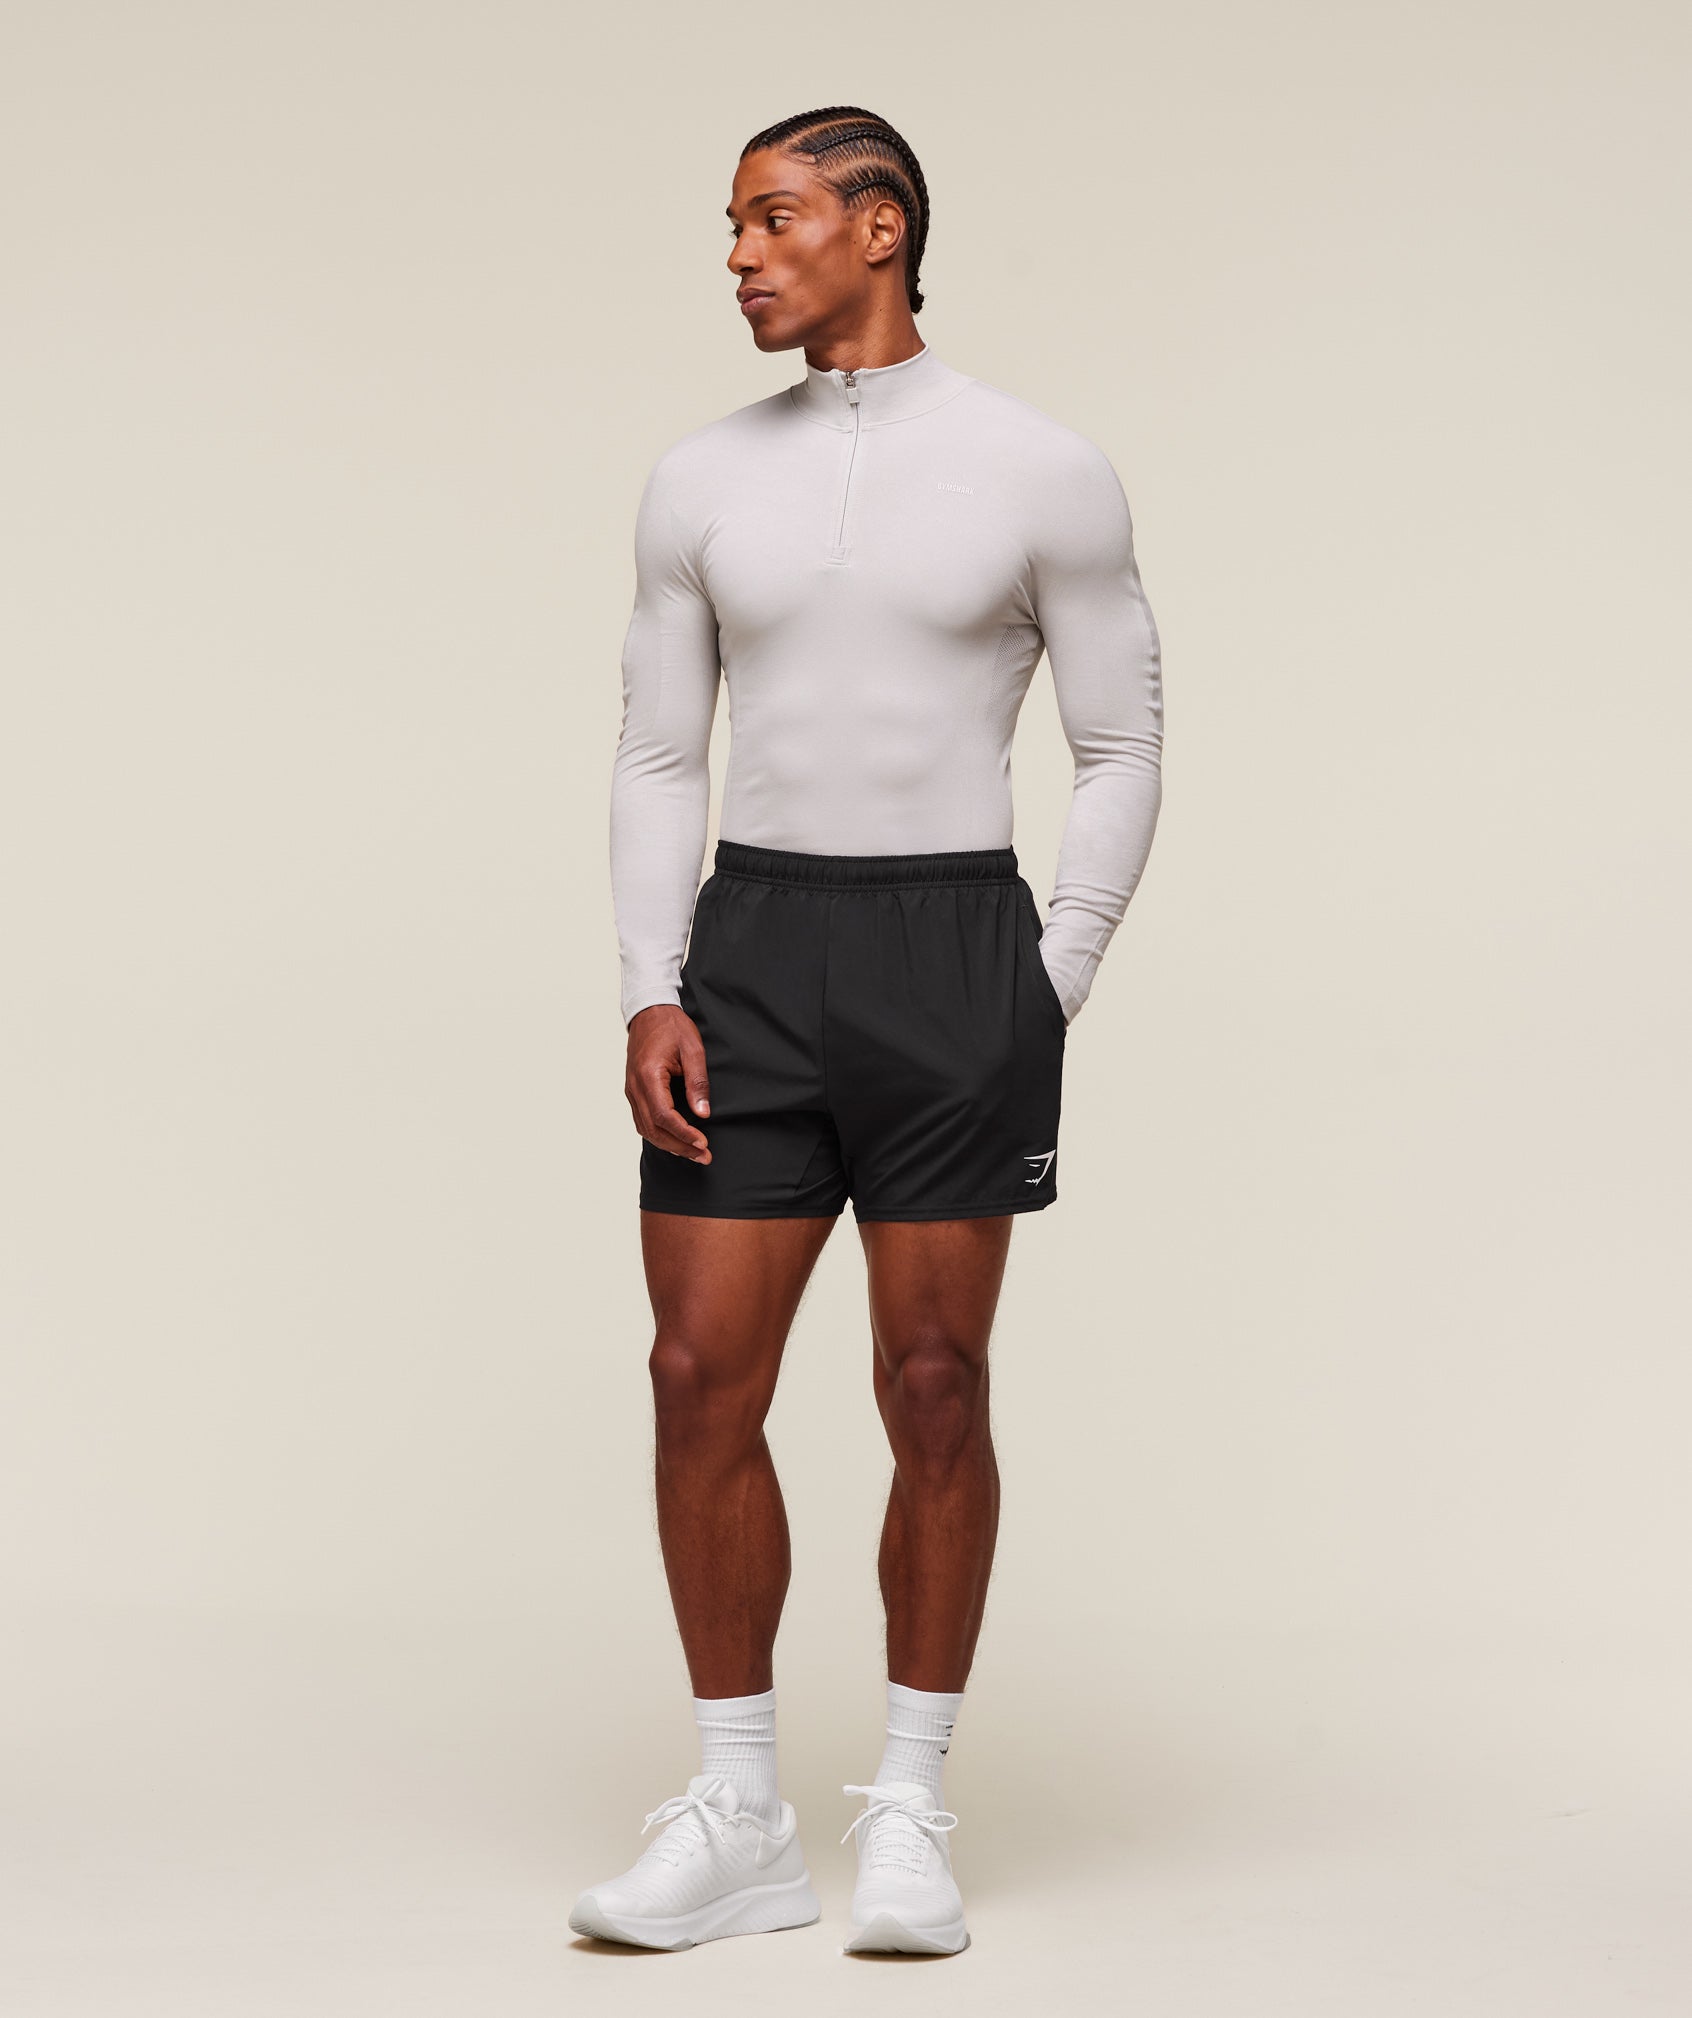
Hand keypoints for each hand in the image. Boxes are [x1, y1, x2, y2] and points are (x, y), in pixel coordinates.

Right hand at [625, 1004, 711, 1162]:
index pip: (664, 1116)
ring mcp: (631, 1090)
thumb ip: (697, 1082)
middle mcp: (635, 1087)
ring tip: (693, 1153)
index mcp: (648, 1076)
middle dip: (679, 1146)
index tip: (703, 1143)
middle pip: (653, 1129)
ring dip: (669, 1144)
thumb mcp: (693, 1049)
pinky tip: (676, 1140)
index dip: (684, 1134)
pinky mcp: (634, 1091)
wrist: (649, 1011)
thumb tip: (703, 1113)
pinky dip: (659, 1134)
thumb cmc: (672, 1027)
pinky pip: (643, 1120)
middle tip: (704, 1156)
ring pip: (646, 1128)